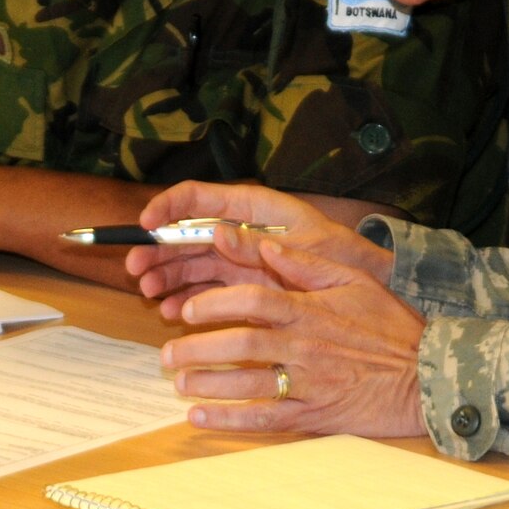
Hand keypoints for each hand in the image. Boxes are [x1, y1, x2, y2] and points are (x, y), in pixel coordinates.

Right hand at [127, 180, 393, 319]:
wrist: (372, 287)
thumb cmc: (344, 258)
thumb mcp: (305, 248)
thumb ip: (259, 243)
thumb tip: (216, 232)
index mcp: (253, 207)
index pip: (199, 197)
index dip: (167, 206)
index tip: (145, 224)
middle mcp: (240, 229)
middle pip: (185, 232)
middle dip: (157, 249)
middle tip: (135, 269)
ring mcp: (239, 259)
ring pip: (190, 263)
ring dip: (166, 276)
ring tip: (149, 293)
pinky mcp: (243, 287)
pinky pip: (205, 289)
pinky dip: (185, 299)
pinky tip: (169, 312)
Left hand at [160, 239, 426, 437]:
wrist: (427, 377)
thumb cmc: (391, 327)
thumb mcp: (355, 281)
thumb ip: (306, 262)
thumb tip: (263, 242)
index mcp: (311, 309)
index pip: (254, 300)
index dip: (215, 304)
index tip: (188, 310)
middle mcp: (305, 345)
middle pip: (241, 344)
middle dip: (197, 348)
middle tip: (168, 352)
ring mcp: (309, 382)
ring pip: (248, 383)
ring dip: (207, 384)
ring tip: (178, 382)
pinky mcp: (315, 415)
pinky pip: (266, 418)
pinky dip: (229, 419)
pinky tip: (200, 418)